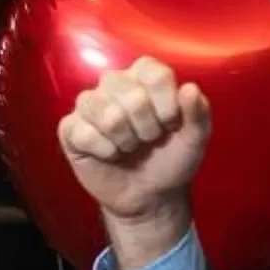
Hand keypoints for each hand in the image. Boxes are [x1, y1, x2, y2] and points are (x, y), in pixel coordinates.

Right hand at [56, 56, 210, 266]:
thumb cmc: (171, 160)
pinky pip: (82, 132)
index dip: (166, 103)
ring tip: (129, 147)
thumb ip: (199, 113)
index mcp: (144, 77)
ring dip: (125, 140)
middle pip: (131, 94)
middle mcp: (114, 84)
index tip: (171, 124)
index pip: (153, 72)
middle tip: (149, 140)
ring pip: (105, 112)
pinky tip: (110, 155)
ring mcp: (89, 105)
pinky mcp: (70, 128)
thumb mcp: (195, 140)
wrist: (150, 196)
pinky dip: (104, 150)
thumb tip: (190, 89)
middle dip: (147, 127)